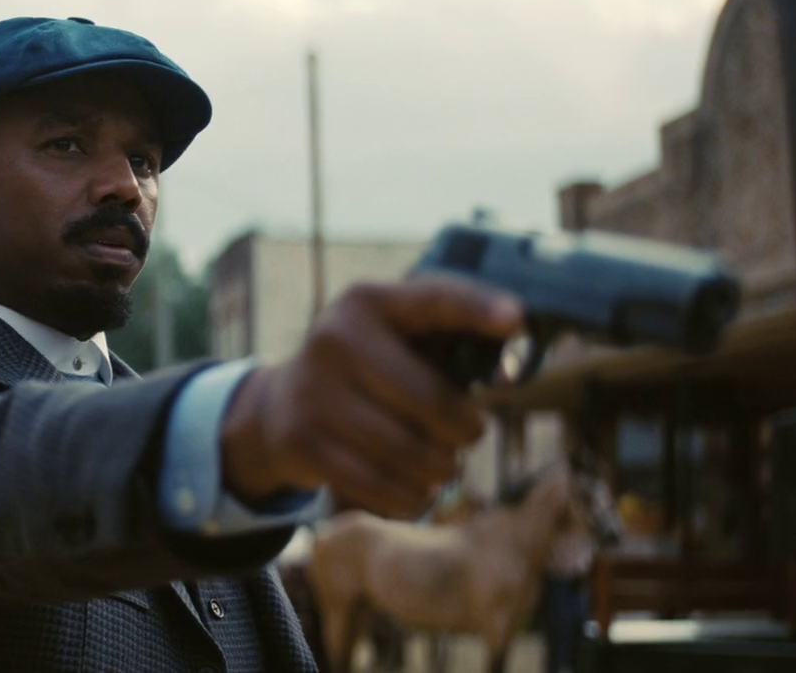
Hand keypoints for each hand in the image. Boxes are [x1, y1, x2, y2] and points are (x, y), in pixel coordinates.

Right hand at [218, 275, 522, 517]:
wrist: (279, 406)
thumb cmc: (369, 371)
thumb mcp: (400, 342)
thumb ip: (454, 346)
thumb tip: (509, 377)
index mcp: (368, 302)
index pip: (433, 299)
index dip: (476, 307)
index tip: (516, 319)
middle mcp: (335, 338)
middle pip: (431, 400)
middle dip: (466, 430)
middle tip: (470, 436)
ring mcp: (314, 390)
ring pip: (408, 451)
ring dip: (440, 470)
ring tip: (442, 466)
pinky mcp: (301, 439)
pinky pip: (379, 484)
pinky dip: (410, 496)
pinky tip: (415, 489)